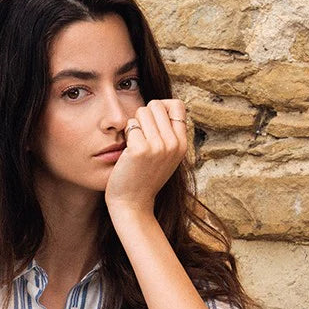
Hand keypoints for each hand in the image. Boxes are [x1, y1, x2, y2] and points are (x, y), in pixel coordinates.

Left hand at [104, 98, 187, 216]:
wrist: (133, 204)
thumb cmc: (145, 178)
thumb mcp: (167, 156)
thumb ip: (169, 134)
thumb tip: (162, 105)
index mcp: (182, 144)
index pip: (177, 105)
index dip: (162, 107)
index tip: (154, 121)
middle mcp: (173, 144)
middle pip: (156, 105)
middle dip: (145, 116)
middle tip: (141, 137)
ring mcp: (158, 146)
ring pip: (142, 111)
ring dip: (134, 124)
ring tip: (135, 145)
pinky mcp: (140, 149)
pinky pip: (130, 124)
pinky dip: (125, 135)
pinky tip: (127, 152)